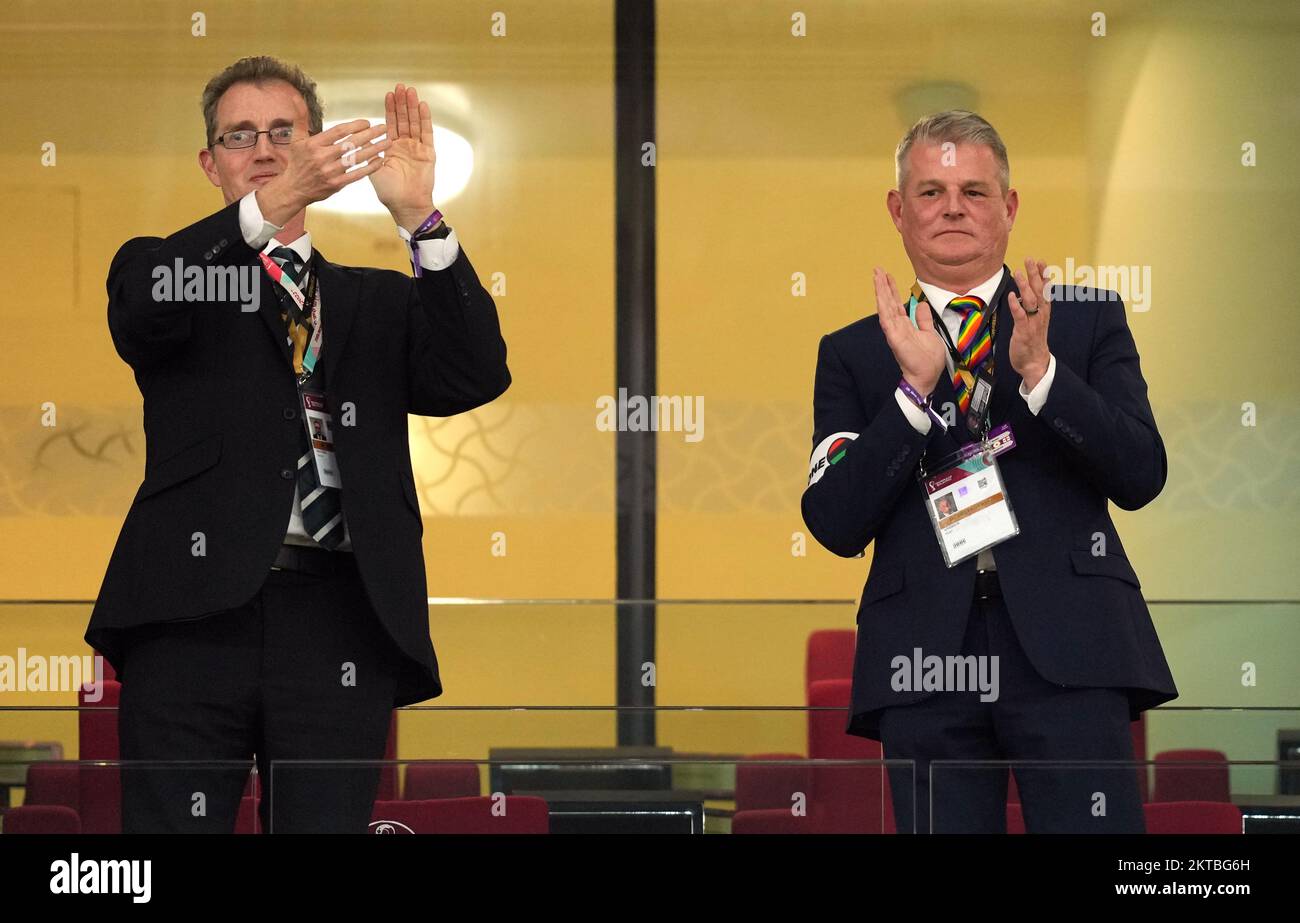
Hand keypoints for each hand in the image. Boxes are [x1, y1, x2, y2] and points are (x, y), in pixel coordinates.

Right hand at [256, 119, 390, 223]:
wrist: (294, 189)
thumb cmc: (297, 161)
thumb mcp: (296, 139)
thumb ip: (300, 117)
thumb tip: (295, 96)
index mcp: (314, 144)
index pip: (338, 131)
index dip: (354, 126)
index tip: (367, 122)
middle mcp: (322, 157)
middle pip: (350, 143)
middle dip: (369, 135)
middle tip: (384, 127)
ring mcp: (330, 172)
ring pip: (356, 158)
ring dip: (374, 149)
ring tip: (388, 142)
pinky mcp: (336, 184)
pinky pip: (356, 174)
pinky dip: (369, 168)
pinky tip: (380, 161)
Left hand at [369, 83, 437, 231]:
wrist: (405, 205)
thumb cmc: (389, 191)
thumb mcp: (374, 168)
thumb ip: (369, 151)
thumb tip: (358, 137)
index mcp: (392, 148)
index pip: (391, 124)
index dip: (391, 110)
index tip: (389, 94)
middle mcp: (405, 146)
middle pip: (404, 120)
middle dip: (402, 103)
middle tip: (400, 86)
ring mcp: (418, 148)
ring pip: (415, 123)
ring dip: (413, 107)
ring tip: (410, 91)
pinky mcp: (428, 153)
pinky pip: (427, 133)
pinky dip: (425, 119)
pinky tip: (423, 106)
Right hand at [875, 266, 945, 396]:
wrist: (927, 375)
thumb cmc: (928, 359)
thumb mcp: (930, 333)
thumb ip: (923, 319)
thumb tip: (919, 304)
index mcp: (905, 325)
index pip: (896, 303)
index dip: (892, 289)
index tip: (888, 276)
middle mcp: (897, 326)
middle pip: (888, 302)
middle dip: (883, 285)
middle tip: (877, 269)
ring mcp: (894, 331)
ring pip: (885, 307)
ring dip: (880, 291)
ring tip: (876, 275)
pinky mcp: (894, 337)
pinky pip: (886, 319)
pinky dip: (883, 306)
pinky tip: (880, 295)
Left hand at [1009, 257, 1052, 389]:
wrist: (1035, 363)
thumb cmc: (1033, 340)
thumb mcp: (1037, 321)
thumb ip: (1033, 306)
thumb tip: (1028, 292)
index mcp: (1044, 311)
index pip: (1045, 290)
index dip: (1043, 275)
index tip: (1041, 262)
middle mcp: (1040, 315)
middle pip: (1039, 291)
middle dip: (1034, 275)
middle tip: (1030, 260)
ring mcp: (1033, 323)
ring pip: (1031, 301)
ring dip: (1025, 286)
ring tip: (1019, 272)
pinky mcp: (1024, 331)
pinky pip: (1020, 316)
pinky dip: (1016, 305)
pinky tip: (1012, 295)